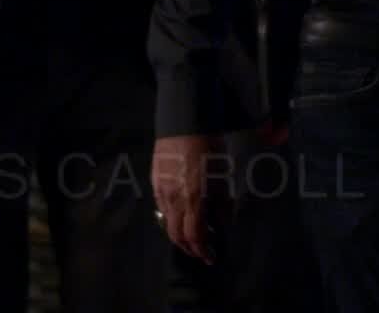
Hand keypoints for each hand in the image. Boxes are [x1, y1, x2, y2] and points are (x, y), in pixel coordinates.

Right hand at [152, 132, 221, 262]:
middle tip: (200, 250)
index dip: (203, 250)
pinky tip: (181, 211)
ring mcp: (161, 189)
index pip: (194, 236)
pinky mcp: (155, 180)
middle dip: (189, 248)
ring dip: (179, 232)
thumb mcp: (223, 177)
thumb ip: (221, 204)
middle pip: (176, 235)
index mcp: (193, 199)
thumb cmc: (209, 148)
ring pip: (166, 221)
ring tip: (191, 232)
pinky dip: (171, 215)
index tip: (211, 256)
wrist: (185, 122)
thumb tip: (220, 224)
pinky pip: (161, 205)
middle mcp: (173, 198)